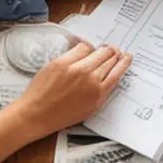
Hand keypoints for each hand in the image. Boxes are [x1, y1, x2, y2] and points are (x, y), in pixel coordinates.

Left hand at [10, 43, 131, 138]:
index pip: (118, 70)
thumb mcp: (90, 108)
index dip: (124, 61)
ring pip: (99, 50)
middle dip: (114, 54)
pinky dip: (86, 48)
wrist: (35, 114)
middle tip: (112, 52)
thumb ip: (103, 91)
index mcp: (99, 92)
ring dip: (102, 50)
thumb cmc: (61, 115)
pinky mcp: (62, 62)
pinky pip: (82, 47)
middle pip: (110, 57)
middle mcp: (90, 78)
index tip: (126, 57)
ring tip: (99, 51)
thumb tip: (111, 74)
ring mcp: (76, 68)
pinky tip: (84, 52)